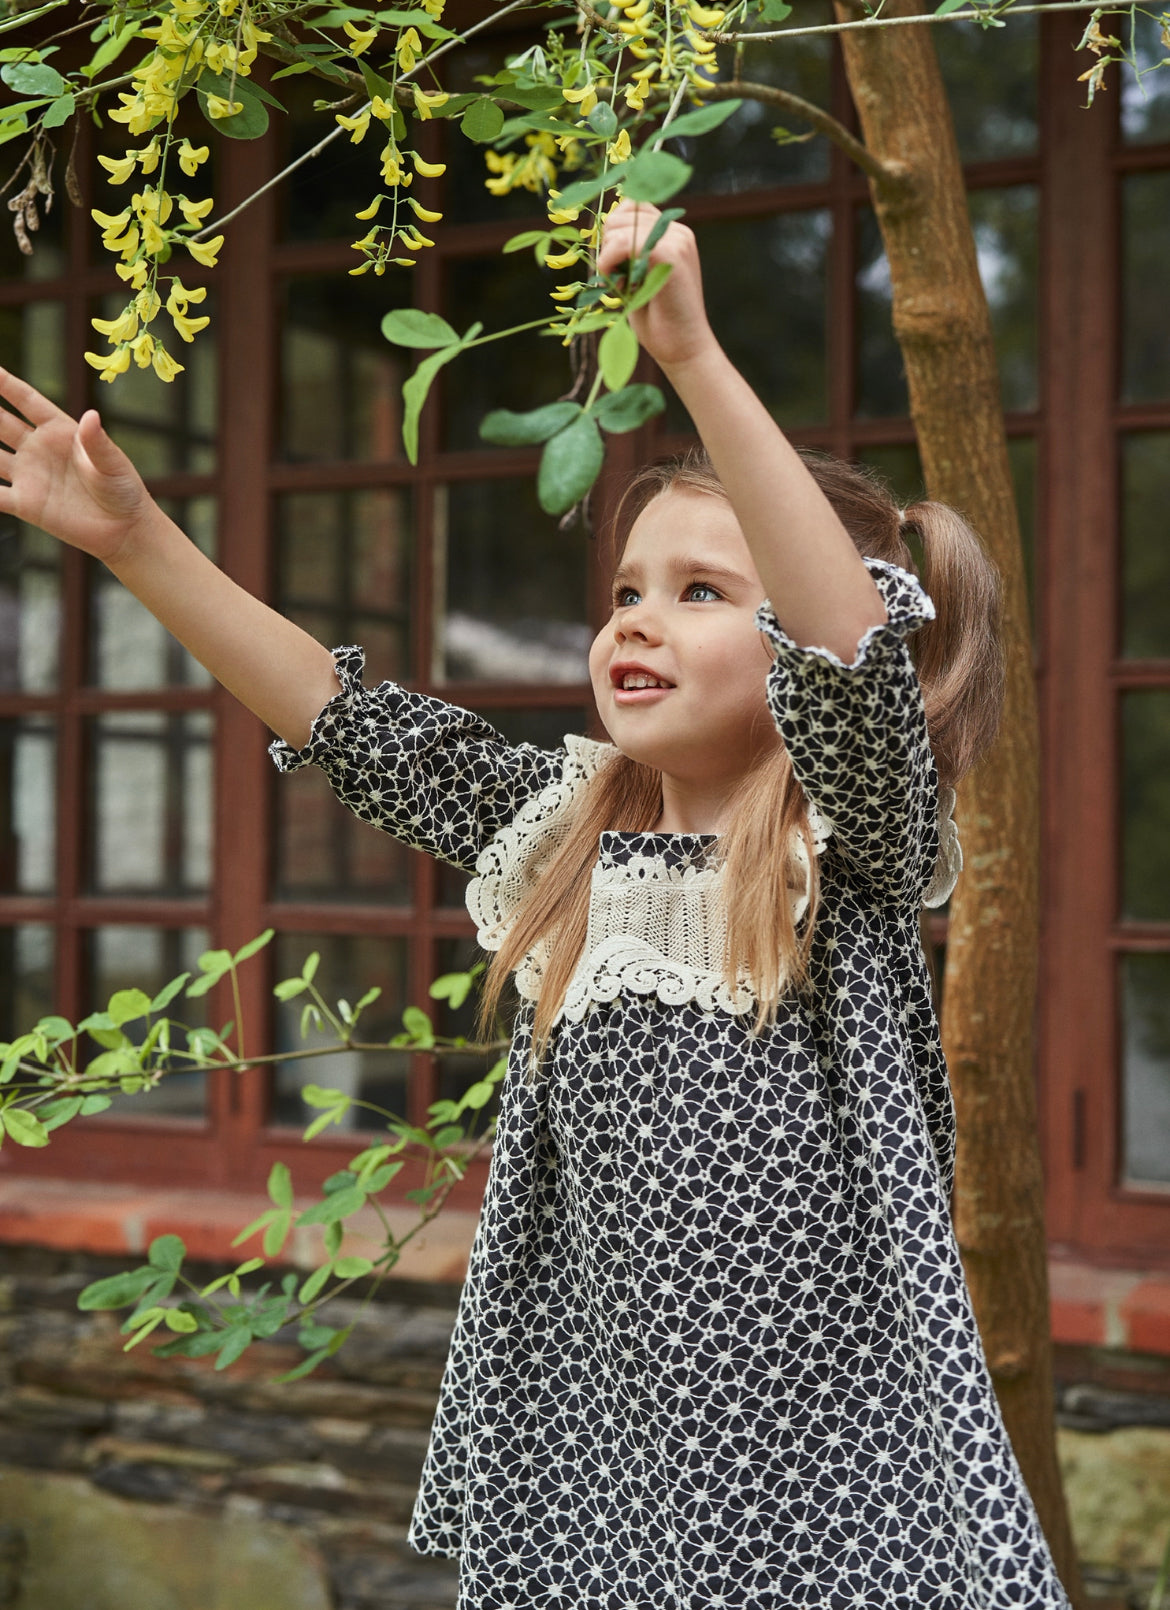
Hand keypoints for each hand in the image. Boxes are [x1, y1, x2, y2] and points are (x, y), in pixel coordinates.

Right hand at [0, 369, 154, 565]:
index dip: (4, 383)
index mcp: (59, 430)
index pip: (25, 400)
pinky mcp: (25, 503)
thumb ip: (98, 442)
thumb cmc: (123, 490)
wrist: (123, 529)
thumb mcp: (113, 463)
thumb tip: (91, 416)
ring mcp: (28, 474)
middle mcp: (37, 448)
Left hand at [596, 199, 719, 373]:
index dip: (614, 232)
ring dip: (608, 259)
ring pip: (619, 228)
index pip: (631, 206)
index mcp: (672, 233)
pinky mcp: (670, 252)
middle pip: (621, 213)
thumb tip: (605, 225)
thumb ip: (627, 248)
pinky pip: (622, 243)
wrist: (682, 349)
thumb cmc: (657, 319)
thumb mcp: (637, 275)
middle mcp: (677, 230)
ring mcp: (676, 239)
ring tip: (623, 287)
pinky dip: (609, 265)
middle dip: (608, 246)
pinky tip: (619, 287)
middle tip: (620, 281)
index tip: (616, 266)